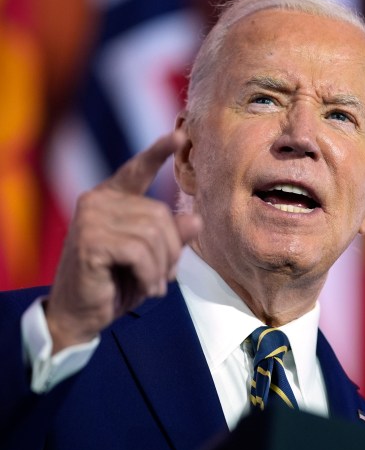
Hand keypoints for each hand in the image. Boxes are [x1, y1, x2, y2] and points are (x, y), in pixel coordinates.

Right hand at [45, 131, 200, 353]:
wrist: (82, 313)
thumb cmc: (117, 283)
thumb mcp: (152, 259)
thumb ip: (171, 237)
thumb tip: (195, 220)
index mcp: (112, 199)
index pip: (137, 170)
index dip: (158, 152)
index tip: (179, 135)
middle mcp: (98, 200)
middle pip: (160, 214)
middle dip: (172, 251)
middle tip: (166, 277)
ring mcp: (91, 217)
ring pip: (154, 234)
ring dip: (162, 266)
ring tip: (155, 284)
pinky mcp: (90, 239)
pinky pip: (140, 252)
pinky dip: (150, 275)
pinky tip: (146, 287)